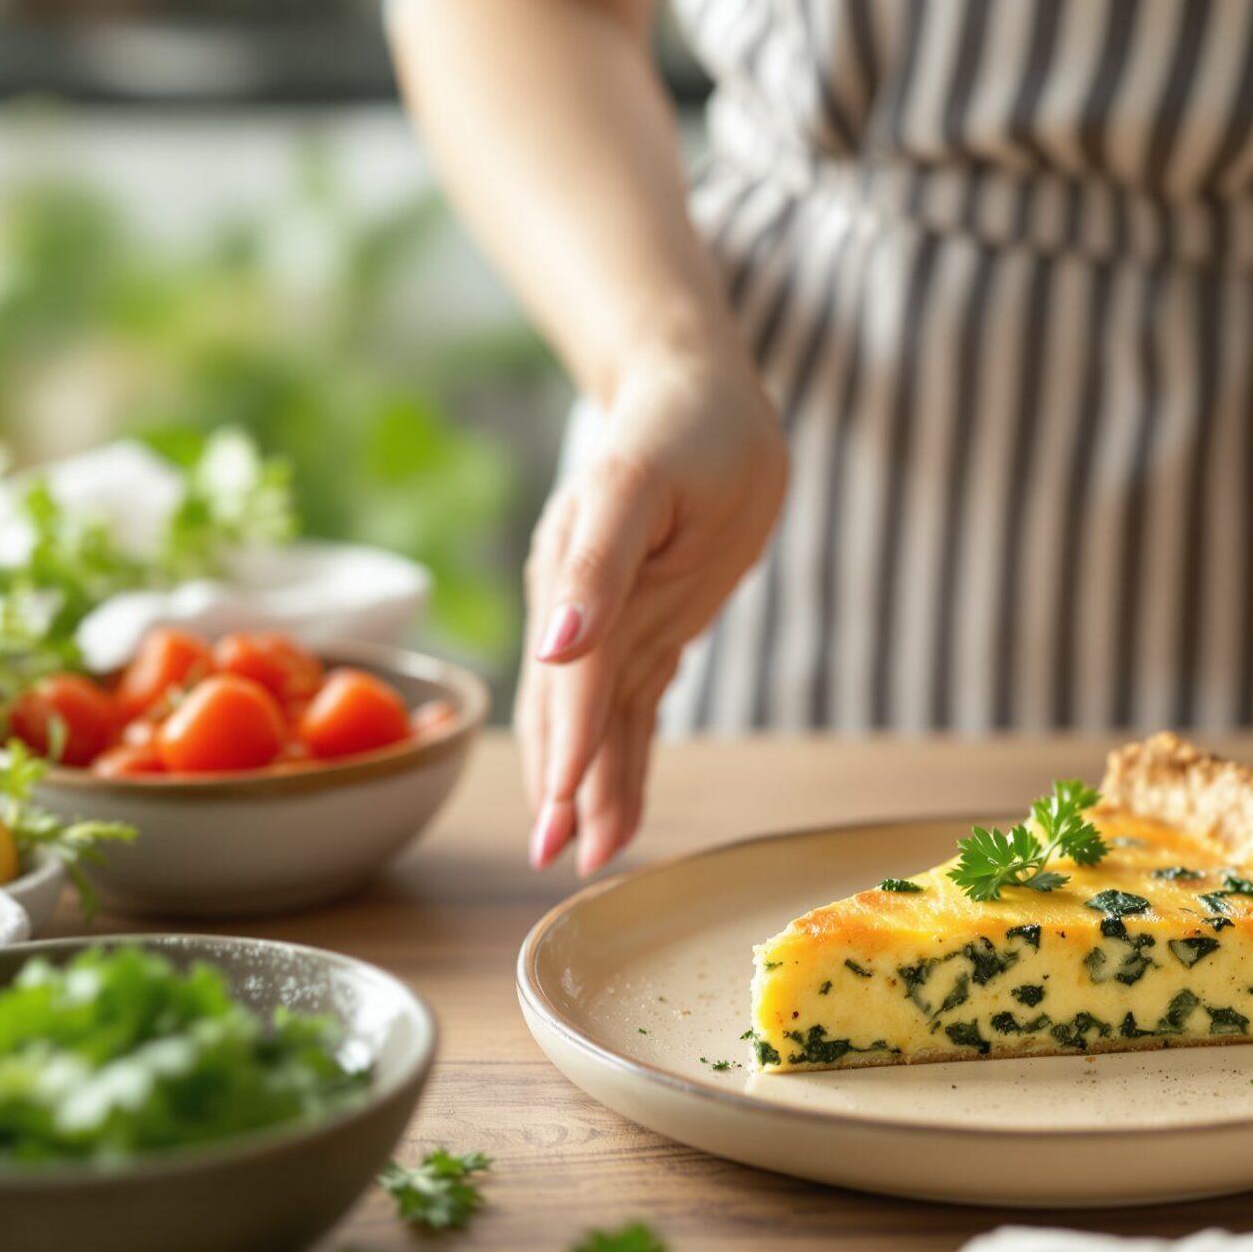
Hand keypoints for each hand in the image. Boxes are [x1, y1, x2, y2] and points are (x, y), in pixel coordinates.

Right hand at [521, 348, 785, 874]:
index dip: (569, 753)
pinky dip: (625, 761)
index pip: (573, 684)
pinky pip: (631, 709)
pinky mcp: (646, 627)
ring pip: (601, 724)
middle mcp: (584, 611)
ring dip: (593, 787)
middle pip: (574, 717)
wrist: (696, 391)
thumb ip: (596, 561)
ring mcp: (614, 623)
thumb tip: (556, 641)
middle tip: (557, 860)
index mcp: (574, 580)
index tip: (557, 817)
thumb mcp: (637, 482)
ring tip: (587, 855)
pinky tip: (619, 811)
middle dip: (565, 789)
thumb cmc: (677, 427)